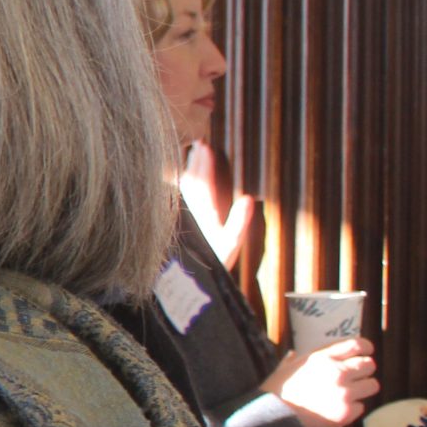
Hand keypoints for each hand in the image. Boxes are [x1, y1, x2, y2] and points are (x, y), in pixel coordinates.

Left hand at [179, 142, 254, 267]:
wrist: (186, 282)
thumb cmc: (212, 264)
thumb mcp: (230, 246)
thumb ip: (239, 223)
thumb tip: (249, 199)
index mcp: (202, 214)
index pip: (202, 183)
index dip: (205, 164)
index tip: (206, 147)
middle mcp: (189, 212)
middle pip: (190, 181)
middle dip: (195, 162)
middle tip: (198, 143)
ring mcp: (182, 216)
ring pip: (182, 188)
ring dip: (187, 170)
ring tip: (191, 155)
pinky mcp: (177, 223)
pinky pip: (178, 198)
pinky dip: (182, 185)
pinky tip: (181, 181)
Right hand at [266, 337, 378, 426]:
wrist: (270, 420)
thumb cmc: (273, 393)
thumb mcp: (283, 369)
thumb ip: (294, 360)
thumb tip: (293, 354)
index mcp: (321, 358)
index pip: (357, 344)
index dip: (365, 348)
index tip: (366, 352)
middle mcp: (336, 372)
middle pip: (369, 364)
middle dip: (364, 371)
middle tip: (355, 378)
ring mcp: (343, 393)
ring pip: (372, 385)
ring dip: (361, 390)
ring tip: (347, 396)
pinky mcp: (346, 413)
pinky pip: (361, 407)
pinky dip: (351, 409)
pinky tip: (335, 410)